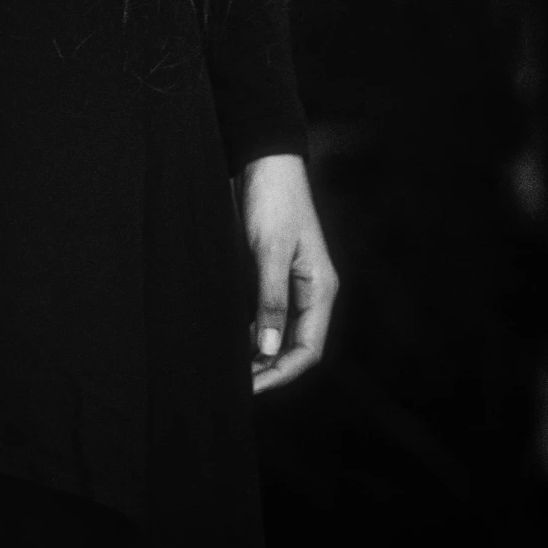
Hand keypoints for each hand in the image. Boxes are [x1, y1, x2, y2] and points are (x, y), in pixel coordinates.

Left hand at [236, 152, 337, 394]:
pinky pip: (264, 314)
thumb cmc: (271, 198)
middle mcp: (309, 291)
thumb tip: (267, 349)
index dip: (280, 374)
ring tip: (228, 371)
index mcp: (319, 289)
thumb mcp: (269, 249)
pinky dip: (249, 332)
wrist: (262, 157)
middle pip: (293, 347)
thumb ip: (270, 299)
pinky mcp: (270, 271)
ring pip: (278, 333)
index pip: (307, 350)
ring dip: (257, 354)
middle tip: (233, 388)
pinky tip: (228, 340)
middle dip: (267, 370)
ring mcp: (290, 282)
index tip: (250, 389)